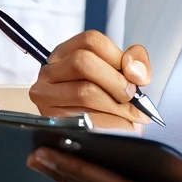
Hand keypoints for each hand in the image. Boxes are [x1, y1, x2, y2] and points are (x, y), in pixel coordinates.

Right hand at [30, 30, 152, 131]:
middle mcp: (50, 73)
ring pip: (84, 91)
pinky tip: (120, 127)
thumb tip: (135, 72)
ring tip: (130, 116)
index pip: (91, 40)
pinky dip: (111, 124)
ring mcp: (46, 97)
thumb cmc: (110, 104)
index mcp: (66, 55)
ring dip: (116, 106)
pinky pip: (85, 118)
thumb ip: (135, 64)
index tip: (135, 76)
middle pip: (82, 61)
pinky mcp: (52, 121)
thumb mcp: (123, 76)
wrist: (99, 140)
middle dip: (115, 81)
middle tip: (130, 97)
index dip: (118, 56)